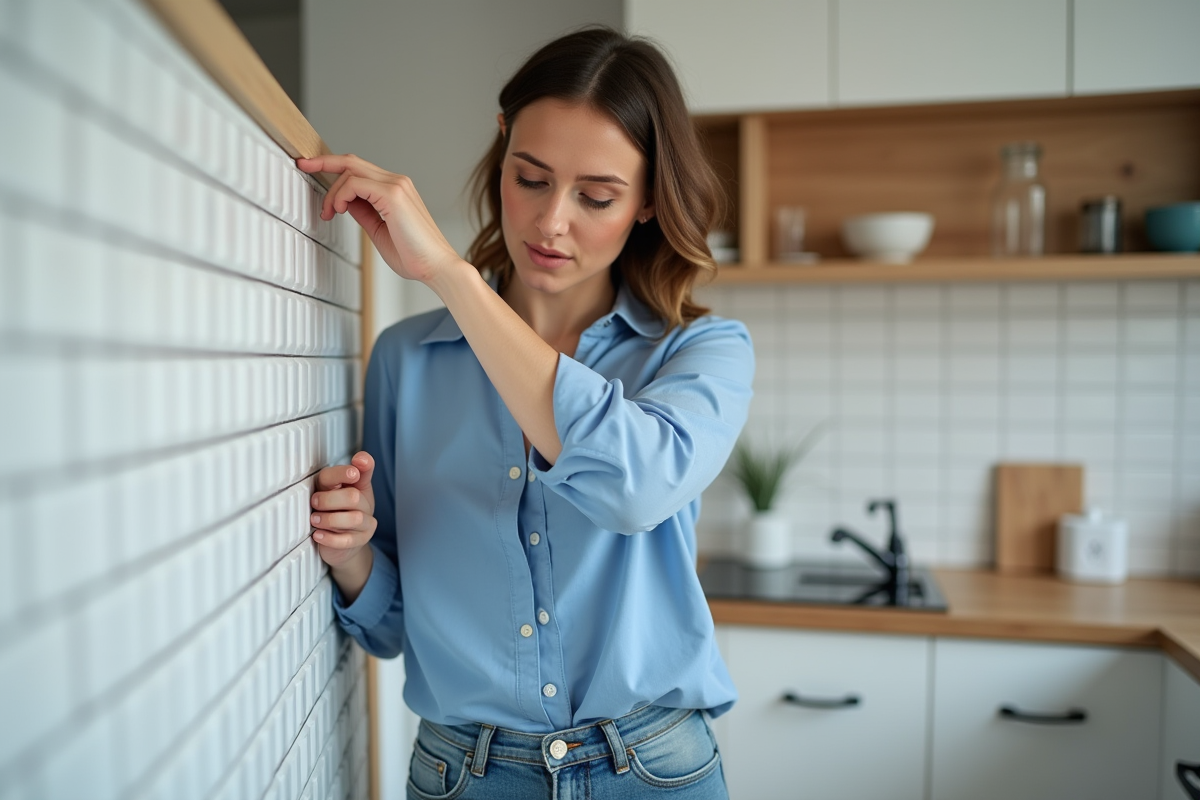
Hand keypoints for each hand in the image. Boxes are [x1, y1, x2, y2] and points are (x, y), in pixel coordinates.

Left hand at [296, 154, 464, 284]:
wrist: (437, 267)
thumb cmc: (415, 256)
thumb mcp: (379, 231)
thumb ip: (363, 212)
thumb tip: (345, 202)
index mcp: (397, 190)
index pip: (360, 169)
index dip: (334, 167)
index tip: (312, 169)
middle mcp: (398, 182)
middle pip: (352, 161)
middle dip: (323, 162)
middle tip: (302, 165)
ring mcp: (397, 185)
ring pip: (351, 171)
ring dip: (332, 191)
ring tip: (330, 213)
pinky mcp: (393, 195)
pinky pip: (355, 183)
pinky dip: (341, 194)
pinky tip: (339, 210)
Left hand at [311, 450, 376, 569]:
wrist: (342, 544)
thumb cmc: (334, 511)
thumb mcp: (332, 490)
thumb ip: (332, 477)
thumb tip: (333, 469)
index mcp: (359, 484)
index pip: (365, 470)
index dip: (364, 466)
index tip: (352, 473)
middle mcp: (365, 502)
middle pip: (353, 497)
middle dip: (329, 499)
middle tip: (314, 502)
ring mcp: (365, 523)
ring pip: (353, 519)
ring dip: (329, 519)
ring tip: (314, 519)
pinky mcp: (360, 540)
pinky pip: (346, 540)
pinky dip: (329, 537)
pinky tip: (318, 534)